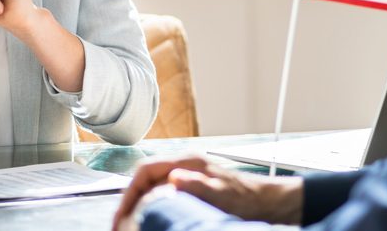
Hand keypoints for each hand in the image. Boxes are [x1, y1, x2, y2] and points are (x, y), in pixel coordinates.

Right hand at [112, 155, 303, 229]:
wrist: (267, 202)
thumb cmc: (247, 198)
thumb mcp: (221, 194)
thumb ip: (196, 184)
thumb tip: (172, 178)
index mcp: (187, 163)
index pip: (145, 171)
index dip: (129, 193)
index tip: (121, 215)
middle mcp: (184, 167)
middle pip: (145, 180)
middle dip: (129, 202)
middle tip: (120, 226)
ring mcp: (188, 177)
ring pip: (152, 188)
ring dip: (139, 206)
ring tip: (130, 226)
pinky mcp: (192, 189)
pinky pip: (163, 196)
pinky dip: (151, 208)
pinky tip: (151, 222)